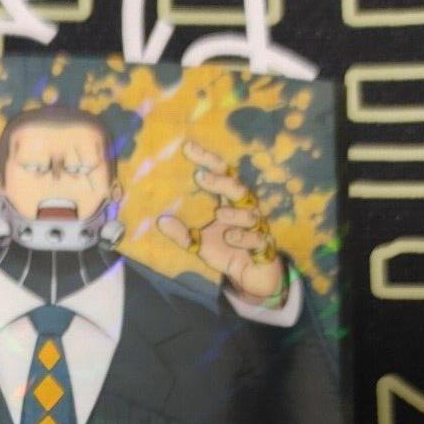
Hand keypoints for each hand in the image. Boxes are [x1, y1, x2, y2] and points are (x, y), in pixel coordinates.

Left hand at [158, 140, 286, 303]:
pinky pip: (257, 238)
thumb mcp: (199, 244)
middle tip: (200, 176)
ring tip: (218, 213)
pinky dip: (244, 237)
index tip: (187, 147)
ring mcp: (256, 227)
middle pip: (237, 189)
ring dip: (235, 213)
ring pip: (250, 214)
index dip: (207, 160)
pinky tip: (230, 237)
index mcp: (230, 203)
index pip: (221, 174)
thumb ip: (182, 234)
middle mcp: (245, 209)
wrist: (249, 276)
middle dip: (220, 182)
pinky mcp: (263, 246)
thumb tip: (160, 221)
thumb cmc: (227, 251)